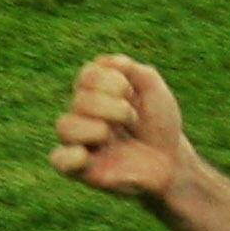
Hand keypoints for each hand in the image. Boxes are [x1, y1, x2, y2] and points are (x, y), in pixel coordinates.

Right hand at [51, 55, 197, 202]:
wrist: (170, 161)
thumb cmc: (158, 124)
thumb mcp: (155, 92)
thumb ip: (135, 72)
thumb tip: (107, 61)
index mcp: (96, 94)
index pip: (88, 75)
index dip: (112, 81)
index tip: (133, 93)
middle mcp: (83, 115)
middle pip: (79, 100)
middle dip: (113, 107)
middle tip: (132, 119)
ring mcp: (80, 142)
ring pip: (65, 126)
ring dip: (96, 128)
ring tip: (113, 137)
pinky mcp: (81, 169)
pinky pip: (59, 160)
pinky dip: (69, 156)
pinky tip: (86, 154)